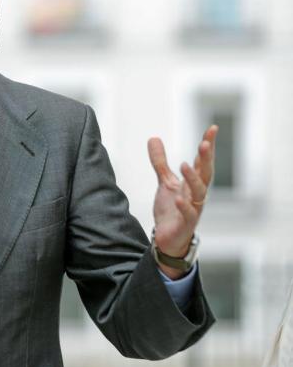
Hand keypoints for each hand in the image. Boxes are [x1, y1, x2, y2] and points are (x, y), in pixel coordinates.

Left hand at [148, 125, 217, 277]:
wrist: (168, 238)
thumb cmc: (172, 209)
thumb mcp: (165, 182)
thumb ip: (160, 162)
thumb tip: (154, 137)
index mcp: (194, 183)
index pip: (203, 161)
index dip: (208, 145)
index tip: (212, 128)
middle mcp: (197, 194)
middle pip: (205, 174)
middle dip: (206, 159)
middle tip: (205, 143)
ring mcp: (193, 208)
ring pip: (199, 192)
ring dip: (193, 178)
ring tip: (184, 165)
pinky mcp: (185, 223)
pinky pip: (188, 214)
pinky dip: (184, 206)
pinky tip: (178, 198)